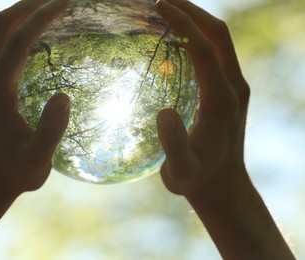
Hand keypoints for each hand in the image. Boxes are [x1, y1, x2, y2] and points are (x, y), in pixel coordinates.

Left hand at [0, 0, 69, 257]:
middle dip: (30, 6)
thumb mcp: (37, 162)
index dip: (42, 18)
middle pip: (2, 26)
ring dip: (22, 15)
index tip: (66, 3)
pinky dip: (17, 32)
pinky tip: (36, 36)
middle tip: (60, 0)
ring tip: (50, 9)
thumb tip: (65, 96)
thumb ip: (50, 130)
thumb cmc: (12, 174)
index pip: (19, 41)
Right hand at [155, 0, 248, 197]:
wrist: (223, 186)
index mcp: (222, 101)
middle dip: (191, 11)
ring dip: (196, 21)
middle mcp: (234, 87)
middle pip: (218, 34)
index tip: (158, 5)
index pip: (204, 48)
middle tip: (161, 0)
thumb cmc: (197, 180)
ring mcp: (235, 87)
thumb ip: (173, 145)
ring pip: (220, 40)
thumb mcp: (180, 172)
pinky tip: (177, 39)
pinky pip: (216, 53)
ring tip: (167, 11)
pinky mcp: (230, 90)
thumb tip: (164, 111)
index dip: (183, 23)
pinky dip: (198, 37)